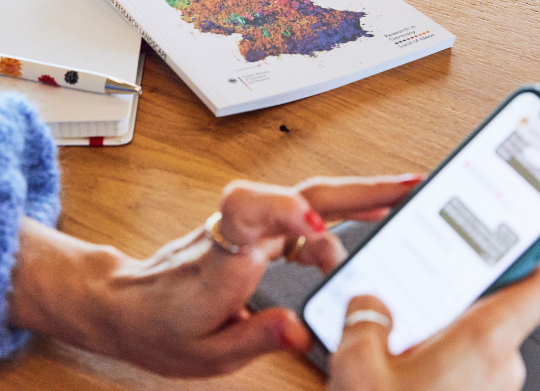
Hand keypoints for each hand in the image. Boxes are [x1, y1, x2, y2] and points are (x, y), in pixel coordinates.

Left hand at [10, 174, 420, 377]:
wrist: (129, 303)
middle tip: (409, 187)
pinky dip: (344, 210)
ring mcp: (249, 226)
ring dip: (359, 195)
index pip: (246, 214)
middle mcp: (237, 232)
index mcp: (221, 261)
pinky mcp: (259, 229)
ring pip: (308, 197)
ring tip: (410, 197)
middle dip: (354, 189)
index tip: (315, 226)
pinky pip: (306, 211)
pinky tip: (375, 217)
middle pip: (297, 194)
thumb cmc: (161, 326)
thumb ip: (254, 337)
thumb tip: (298, 330)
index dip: (282, 212)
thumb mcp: (203, 351)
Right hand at [328, 259, 539, 390]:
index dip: (532, 253)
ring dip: (442, 340)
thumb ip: (365, 317)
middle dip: (454, 300)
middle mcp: (502, 369)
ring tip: (394, 338)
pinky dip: (439, 371)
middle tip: (415, 288)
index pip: (539, 285)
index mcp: (484, 340)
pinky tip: (398, 375)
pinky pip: (467, 380)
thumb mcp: (357, 364)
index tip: (518, 233)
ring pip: (477, 350)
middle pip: (495, 313)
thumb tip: (368, 304)